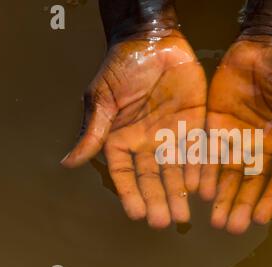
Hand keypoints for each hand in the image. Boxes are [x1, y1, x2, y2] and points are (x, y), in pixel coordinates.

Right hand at [62, 30, 205, 228]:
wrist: (152, 41)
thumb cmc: (121, 67)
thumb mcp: (102, 98)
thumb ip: (93, 130)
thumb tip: (68, 163)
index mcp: (123, 139)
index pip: (125, 174)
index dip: (131, 193)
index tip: (137, 214)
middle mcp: (148, 142)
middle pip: (153, 177)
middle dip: (159, 199)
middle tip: (165, 221)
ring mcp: (173, 134)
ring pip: (177, 169)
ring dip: (180, 191)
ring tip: (184, 214)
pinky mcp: (195, 122)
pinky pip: (199, 148)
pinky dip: (201, 167)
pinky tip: (203, 186)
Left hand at [200, 37, 271, 234]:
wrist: (264, 45)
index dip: (270, 198)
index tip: (259, 219)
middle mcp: (261, 146)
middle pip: (250, 181)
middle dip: (240, 203)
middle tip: (230, 228)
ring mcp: (237, 137)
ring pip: (228, 171)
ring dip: (222, 195)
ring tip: (214, 219)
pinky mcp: (216, 125)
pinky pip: (210, 151)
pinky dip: (205, 170)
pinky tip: (200, 190)